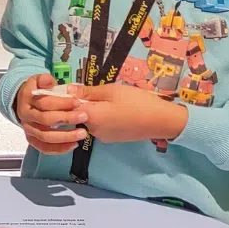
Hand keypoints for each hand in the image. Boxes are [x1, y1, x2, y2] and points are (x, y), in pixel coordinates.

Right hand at [15, 74, 88, 154]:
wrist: (23, 102)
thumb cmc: (36, 91)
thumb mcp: (38, 80)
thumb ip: (44, 79)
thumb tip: (50, 81)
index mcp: (27, 100)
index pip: (45, 103)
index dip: (62, 103)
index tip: (78, 102)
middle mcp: (25, 116)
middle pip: (46, 120)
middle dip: (66, 119)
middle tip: (84, 117)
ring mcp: (28, 130)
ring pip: (46, 136)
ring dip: (65, 136)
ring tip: (82, 134)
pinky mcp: (32, 140)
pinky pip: (44, 148)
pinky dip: (59, 149)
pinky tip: (73, 145)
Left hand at [68, 83, 188, 142]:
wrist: (161, 121)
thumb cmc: (137, 102)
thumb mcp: (111, 90)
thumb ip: (88, 91)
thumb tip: (67, 90)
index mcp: (91, 117)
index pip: (70, 107)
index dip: (70, 96)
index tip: (75, 88)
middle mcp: (93, 131)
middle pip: (80, 114)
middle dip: (84, 102)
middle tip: (100, 91)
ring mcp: (103, 137)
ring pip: (91, 119)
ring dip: (95, 110)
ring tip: (112, 99)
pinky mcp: (112, 139)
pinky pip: (101, 125)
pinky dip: (104, 117)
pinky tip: (117, 109)